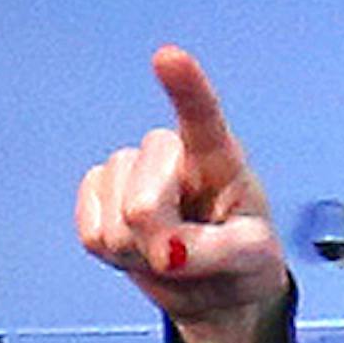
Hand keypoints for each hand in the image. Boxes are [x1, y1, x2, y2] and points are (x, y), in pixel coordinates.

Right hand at [76, 47, 289, 342]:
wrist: (216, 285)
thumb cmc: (243, 261)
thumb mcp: (254, 260)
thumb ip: (218, 252)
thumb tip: (166, 252)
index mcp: (219, 159)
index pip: (201, 119)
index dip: (185, 88)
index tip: (169, 57)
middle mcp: (170, 154)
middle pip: (142, 204)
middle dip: (160, 243)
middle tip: (189, 255)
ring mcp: (130, 171)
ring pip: (114, 223)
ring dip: (140, 253)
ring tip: (170, 251)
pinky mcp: (98, 195)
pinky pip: (90, 233)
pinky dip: (115, 256)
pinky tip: (139, 249)